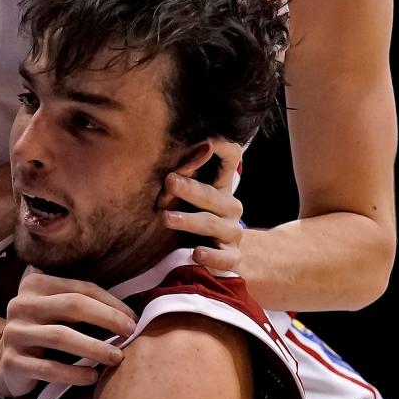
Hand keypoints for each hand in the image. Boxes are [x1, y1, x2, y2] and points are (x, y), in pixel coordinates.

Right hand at [0, 271, 136, 396]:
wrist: (6, 362)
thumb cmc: (46, 334)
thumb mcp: (59, 313)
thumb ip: (84, 306)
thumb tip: (132, 315)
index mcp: (34, 285)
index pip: (81, 289)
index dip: (111, 303)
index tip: (134, 319)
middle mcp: (20, 305)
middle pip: (72, 305)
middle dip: (107, 319)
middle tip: (131, 334)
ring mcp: (14, 333)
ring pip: (61, 336)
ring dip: (94, 347)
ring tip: (117, 358)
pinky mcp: (12, 362)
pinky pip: (49, 368)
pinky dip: (74, 373)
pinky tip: (93, 376)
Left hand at [157, 140, 243, 274]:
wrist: (211, 257)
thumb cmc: (191, 219)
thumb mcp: (183, 198)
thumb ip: (180, 177)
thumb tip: (176, 153)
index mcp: (220, 188)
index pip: (230, 160)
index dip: (224, 149)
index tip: (209, 140)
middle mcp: (230, 208)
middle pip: (212, 195)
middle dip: (190, 189)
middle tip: (169, 182)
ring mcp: (232, 233)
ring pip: (212, 224)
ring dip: (189, 220)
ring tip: (166, 218)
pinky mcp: (231, 257)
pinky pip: (224, 258)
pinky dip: (211, 256)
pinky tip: (196, 253)